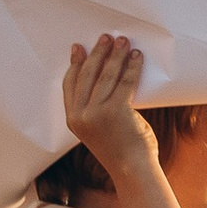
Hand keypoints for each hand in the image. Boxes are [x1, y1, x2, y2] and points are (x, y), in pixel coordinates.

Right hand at [59, 36, 161, 191]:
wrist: (133, 170)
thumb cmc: (121, 151)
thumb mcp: (98, 131)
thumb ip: (94, 110)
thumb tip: (105, 82)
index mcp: (73, 120)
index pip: (70, 84)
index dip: (75, 64)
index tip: (78, 48)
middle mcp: (81, 115)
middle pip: (87, 75)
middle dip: (97, 53)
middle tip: (106, 37)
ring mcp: (97, 113)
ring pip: (106, 75)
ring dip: (115, 55)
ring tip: (123, 41)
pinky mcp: (116, 111)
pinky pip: (125, 81)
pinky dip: (132, 66)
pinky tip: (136, 57)